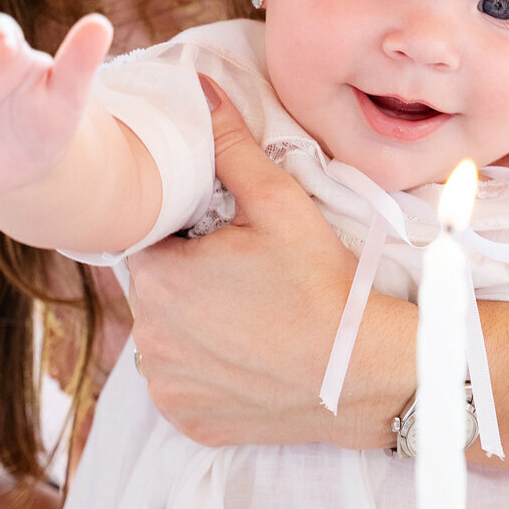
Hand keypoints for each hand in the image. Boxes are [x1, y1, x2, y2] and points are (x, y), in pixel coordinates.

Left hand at [127, 77, 400, 448]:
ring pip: (167, 339)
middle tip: (248, 280)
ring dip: (193, 328)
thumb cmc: (321, 282)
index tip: (229, 244)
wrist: (361, 371)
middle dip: (190, 281)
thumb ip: (229, 145)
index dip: (188, 238)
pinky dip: (205, 373)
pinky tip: (247, 359)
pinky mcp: (187, 420)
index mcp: (158, 278)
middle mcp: (148, 337)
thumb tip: (198, 88)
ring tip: (251, 319)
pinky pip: (182, 385)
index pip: (151, 243)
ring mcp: (166, 385)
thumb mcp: (278, 203)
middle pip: (157, 292)